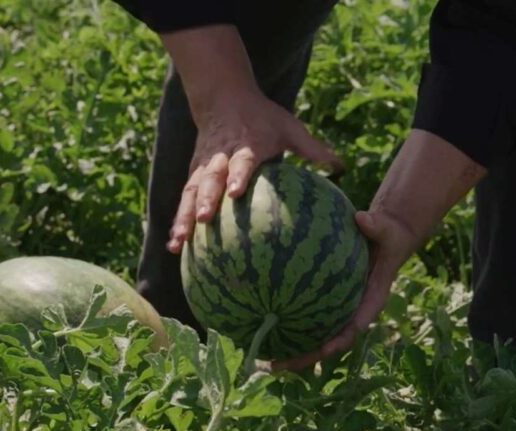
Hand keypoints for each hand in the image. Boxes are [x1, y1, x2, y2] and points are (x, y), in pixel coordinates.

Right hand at [165, 88, 341, 253]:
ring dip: (183, 217)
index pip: (241, 161)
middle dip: (204, 199)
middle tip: (203, 219)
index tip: (236, 193)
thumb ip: (312, 149)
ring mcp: (203, 166)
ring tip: (178, 243)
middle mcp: (221, 156)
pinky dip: (177, 221)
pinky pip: (183, 199)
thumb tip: (341, 168)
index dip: (238, 176)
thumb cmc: (262, 118)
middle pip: (209, 178)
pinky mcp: (193, 174)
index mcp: (246, 145)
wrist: (223, 99)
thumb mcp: (289, 128)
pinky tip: (174, 246)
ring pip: (190, 192)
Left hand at [269, 129, 486, 372]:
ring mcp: (336, 308)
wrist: (385, 236)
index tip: (322, 350)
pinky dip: (284, 321)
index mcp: (369, 301)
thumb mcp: (386, 230)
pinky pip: (303, 314)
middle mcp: (351, 311)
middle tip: (276, 366)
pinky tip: (258, 322)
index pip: (353, 327)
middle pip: (327, 342)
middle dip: (303, 357)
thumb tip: (361, 217)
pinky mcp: (323, 299)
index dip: (338, 340)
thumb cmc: (387, 234)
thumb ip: (376, 226)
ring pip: (312, 334)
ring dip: (290, 349)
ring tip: (261, 360)